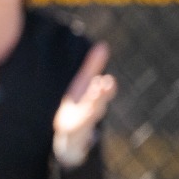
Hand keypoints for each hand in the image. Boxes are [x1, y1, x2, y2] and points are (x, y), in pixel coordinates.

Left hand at [53, 42, 116, 164]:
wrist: (71, 132)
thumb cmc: (80, 104)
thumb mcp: (86, 84)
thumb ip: (93, 66)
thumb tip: (104, 45)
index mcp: (96, 98)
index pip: (106, 92)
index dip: (108, 88)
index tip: (108, 80)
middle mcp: (93, 109)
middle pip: (100, 103)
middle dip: (102, 95)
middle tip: (105, 86)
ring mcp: (83, 121)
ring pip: (90, 115)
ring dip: (91, 108)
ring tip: (91, 99)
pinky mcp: (71, 131)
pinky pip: (75, 129)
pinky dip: (77, 124)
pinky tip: (70, 120)